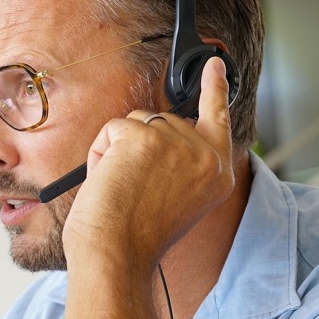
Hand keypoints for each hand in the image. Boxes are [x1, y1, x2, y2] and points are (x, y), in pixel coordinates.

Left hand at [62, 57, 235, 276]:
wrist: (117, 254)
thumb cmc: (134, 238)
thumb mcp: (173, 200)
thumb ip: (176, 166)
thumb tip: (150, 134)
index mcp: (217, 176)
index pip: (218, 120)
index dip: (214, 89)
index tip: (213, 64)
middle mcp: (206, 157)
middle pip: (162, 122)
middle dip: (137, 148)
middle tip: (133, 190)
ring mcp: (177, 143)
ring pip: (135, 124)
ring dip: (117, 153)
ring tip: (123, 190)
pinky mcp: (144, 136)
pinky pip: (111, 130)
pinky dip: (100, 153)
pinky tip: (109, 180)